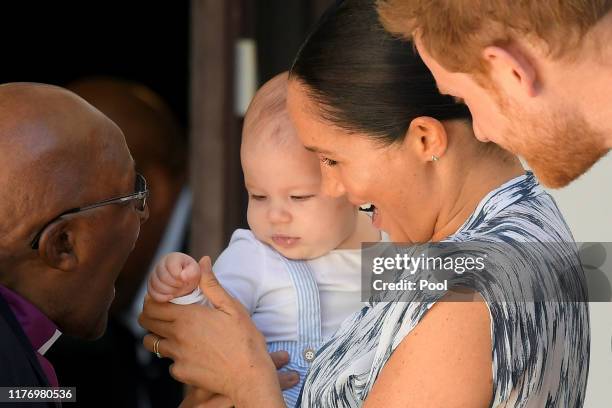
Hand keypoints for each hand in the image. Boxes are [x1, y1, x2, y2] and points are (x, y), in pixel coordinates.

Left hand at [140, 256, 285, 406]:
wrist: (250, 377)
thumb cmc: (245, 340)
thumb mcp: (232, 308)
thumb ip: (212, 285)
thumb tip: (202, 261)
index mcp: (188, 316)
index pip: (152, 304)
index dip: (152, 298)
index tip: (160, 296)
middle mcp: (177, 336)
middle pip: (146, 322)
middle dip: (149, 314)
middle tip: (163, 311)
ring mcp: (177, 356)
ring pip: (153, 343)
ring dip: (158, 335)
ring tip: (175, 332)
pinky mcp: (181, 373)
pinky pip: (170, 362)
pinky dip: (176, 356)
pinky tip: (192, 353)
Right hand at [148, 252, 200, 301]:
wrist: (187, 285)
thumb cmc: (193, 277)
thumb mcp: (199, 274)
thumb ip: (200, 271)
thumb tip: (189, 272)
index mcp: (174, 258)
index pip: (171, 266)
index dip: (179, 275)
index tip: (186, 280)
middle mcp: (161, 263)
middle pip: (162, 276)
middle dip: (174, 284)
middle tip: (183, 286)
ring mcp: (154, 275)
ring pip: (155, 284)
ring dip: (169, 291)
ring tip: (178, 291)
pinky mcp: (151, 286)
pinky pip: (151, 292)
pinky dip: (161, 297)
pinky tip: (171, 297)